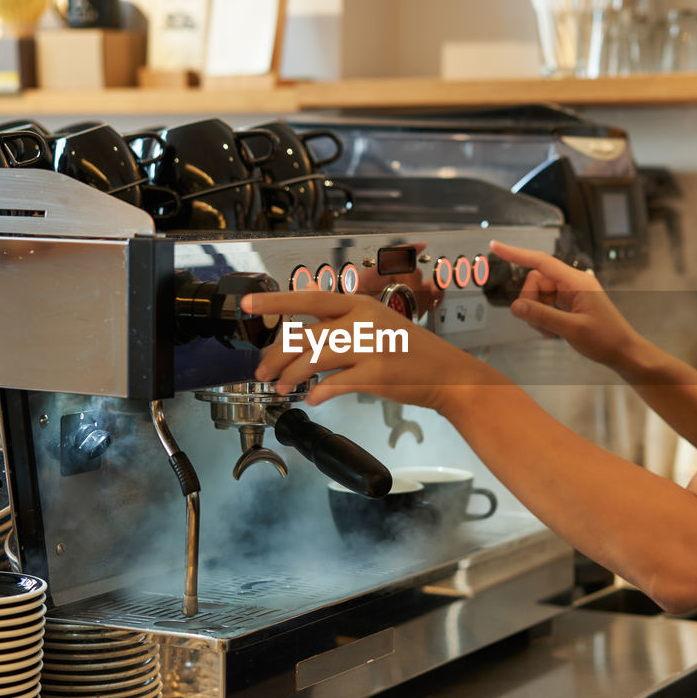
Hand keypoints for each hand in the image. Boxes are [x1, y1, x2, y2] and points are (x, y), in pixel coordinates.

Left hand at [242, 291, 495, 414]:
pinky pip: (335, 384)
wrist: (447, 374)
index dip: (276, 302)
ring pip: (314, 359)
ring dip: (291, 376)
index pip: (310, 299)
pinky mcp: (377, 374)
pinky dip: (318, 393)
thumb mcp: (377, 322)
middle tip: (262, 371)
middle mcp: (364, 320)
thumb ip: (341, 322)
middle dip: (276, 356)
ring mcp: (371, 346)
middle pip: (305, 335)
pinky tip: (312, 398)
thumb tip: (304, 322)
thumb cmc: (411, 351)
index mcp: (361, 304)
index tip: (248, 305)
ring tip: (282, 388)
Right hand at [490, 239, 641, 368]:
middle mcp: (573, 283)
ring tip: (547, 331)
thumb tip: (515, 306)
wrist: (624, 352)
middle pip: (536, 280)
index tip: (496, 247)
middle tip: (536, 323)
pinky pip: (546, 303)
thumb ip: (541, 316)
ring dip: (536, 311)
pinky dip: (542, 316)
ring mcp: (572, 292)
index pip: (541, 262)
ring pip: (539, 293)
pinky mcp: (570, 303)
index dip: (516, 254)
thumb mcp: (572, 329)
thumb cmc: (606, 339)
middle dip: (530, 301)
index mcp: (577, 281)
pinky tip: (550, 331)